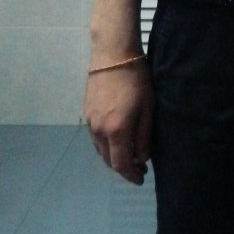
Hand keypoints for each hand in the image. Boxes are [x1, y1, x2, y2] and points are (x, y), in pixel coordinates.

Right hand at [83, 65, 153, 185]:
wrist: (113, 55)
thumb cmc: (136, 80)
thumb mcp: (147, 108)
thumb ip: (144, 136)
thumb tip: (142, 157)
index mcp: (116, 131)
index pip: (121, 163)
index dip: (131, 175)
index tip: (141, 178)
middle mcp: (99, 131)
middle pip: (108, 160)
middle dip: (123, 167)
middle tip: (138, 167)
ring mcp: (90, 123)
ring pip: (100, 150)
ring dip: (113, 156)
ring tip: (129, 154)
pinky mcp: (86, 114)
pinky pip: (96, 138)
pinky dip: (106, 145)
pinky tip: (116, 140)